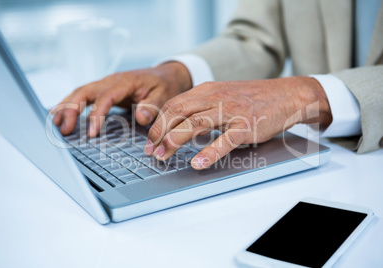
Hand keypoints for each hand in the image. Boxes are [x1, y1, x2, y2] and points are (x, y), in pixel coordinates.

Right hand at [51, 62, 191, 135]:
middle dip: (71, 110)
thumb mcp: (164, 95)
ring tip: (55, 124)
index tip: (91, 133)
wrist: (165, 75)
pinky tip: (60, 115)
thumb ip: (153, 106)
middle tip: (64, 130)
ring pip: (80, 93)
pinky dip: (70, 105)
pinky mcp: (103, 91)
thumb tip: (142, 117)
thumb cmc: (164, 86)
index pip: (105, 97)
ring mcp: (105, 85)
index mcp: (125, 82)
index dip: (96, 115)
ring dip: (66, 107)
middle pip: (84, 91)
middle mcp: (111, 81)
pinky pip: (83, 96)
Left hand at [144, 77, 331, 169]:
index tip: (150, 139)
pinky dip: (209, 152)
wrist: (286, 95)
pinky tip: (197, 163)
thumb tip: (179, 126)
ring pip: (195, 123)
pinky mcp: (246, 126)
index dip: (158, 123)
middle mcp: (216, 98)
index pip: (173, 104)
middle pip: (178, 112)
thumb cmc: (252, 99)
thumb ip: (201, 108)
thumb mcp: (222, 96)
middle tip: (152, 150)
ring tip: (164, 155)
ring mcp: (232, 111)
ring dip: (175, 140)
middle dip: (160, 132)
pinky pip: (225, 140)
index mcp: (207, 90)